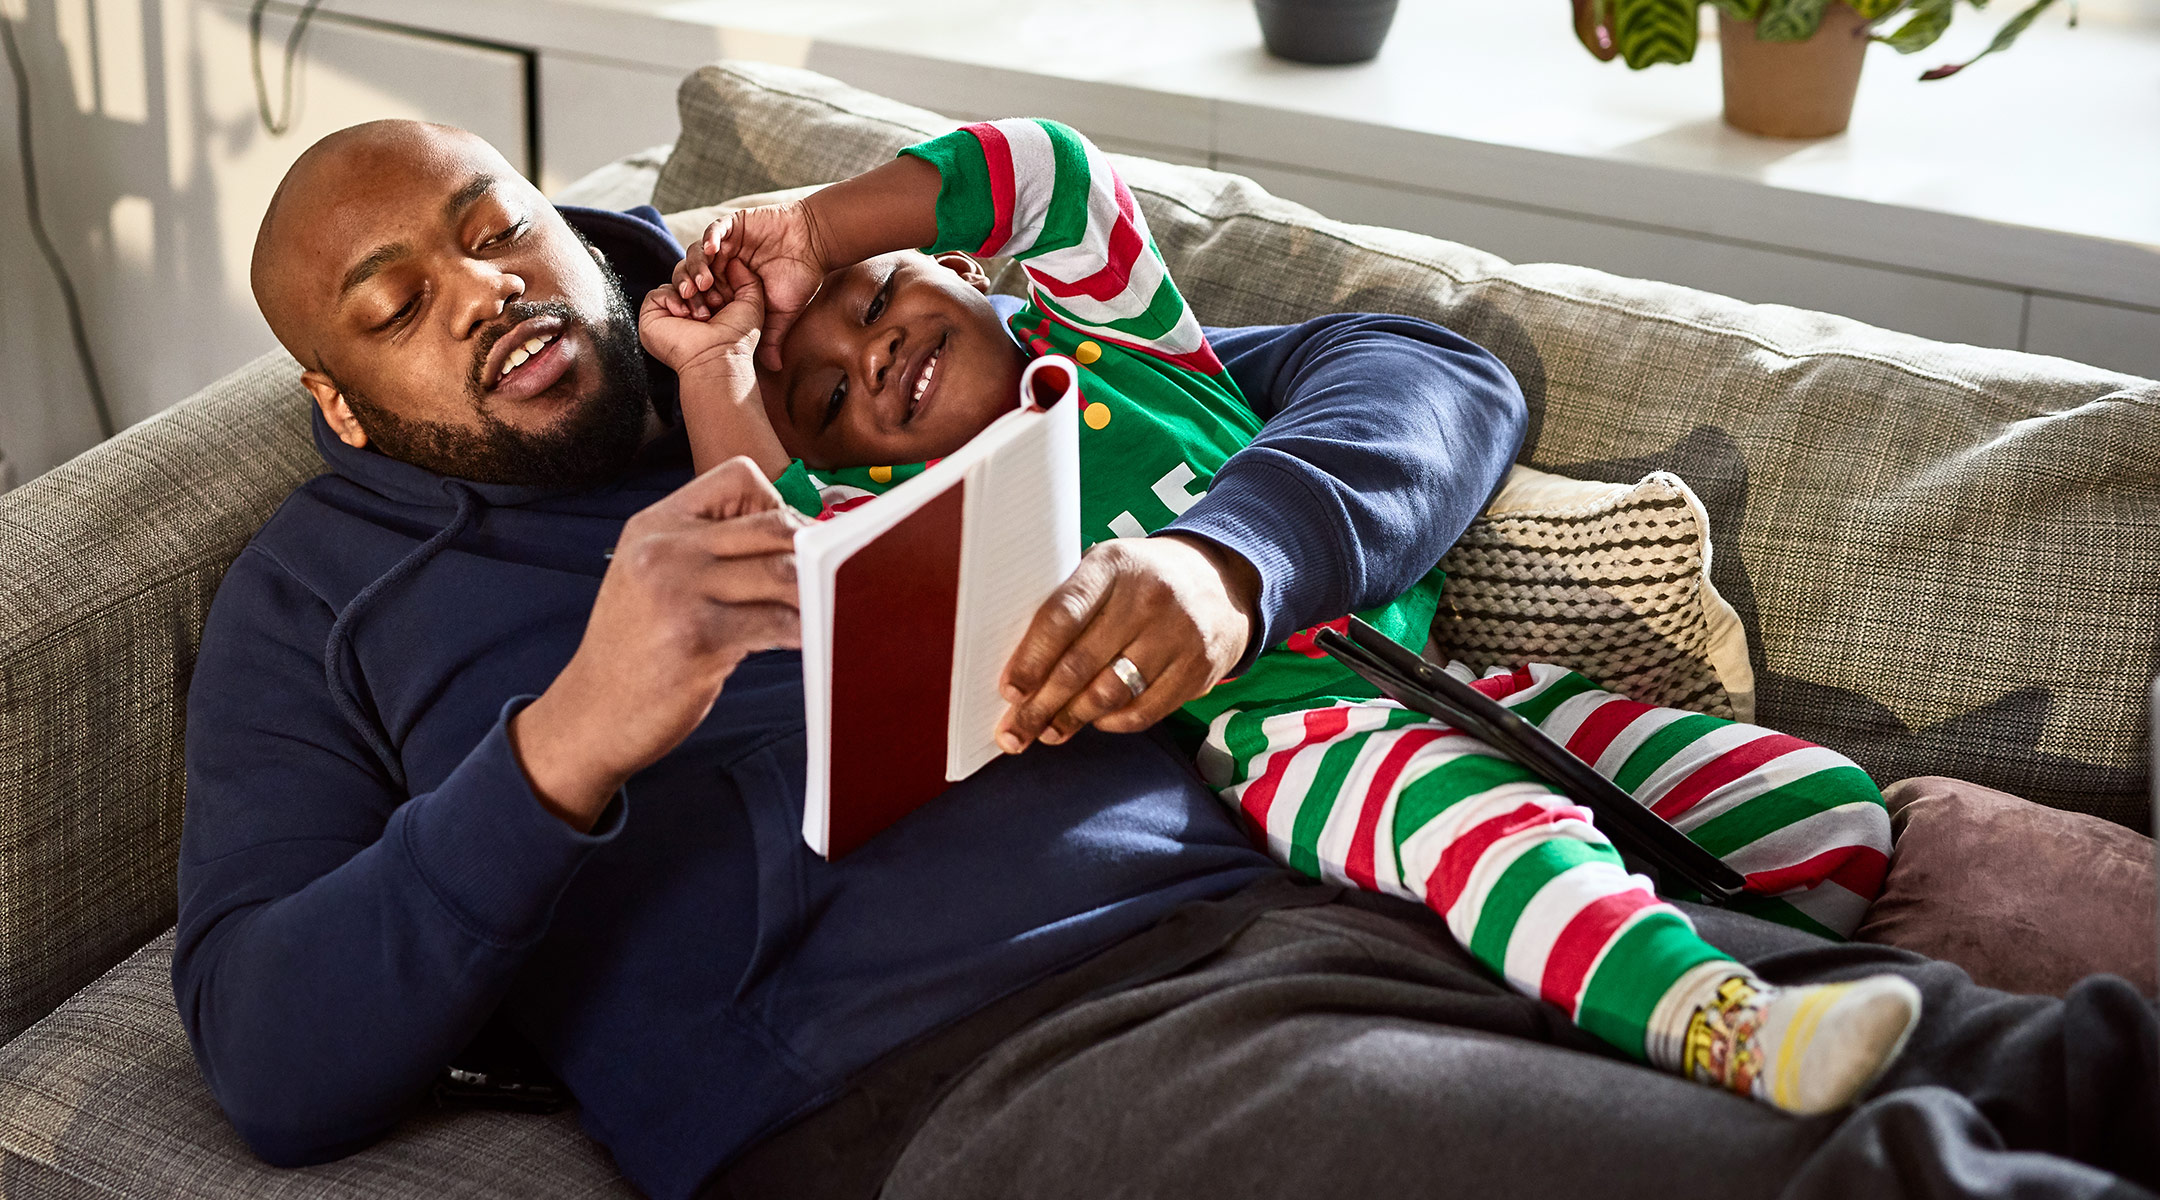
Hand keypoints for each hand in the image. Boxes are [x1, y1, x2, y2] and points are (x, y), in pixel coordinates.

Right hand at [509, 458, 805, 829]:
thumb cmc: (636, 650)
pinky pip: (777, 622)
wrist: (592, 714)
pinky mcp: (699, 639)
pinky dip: (805, 630)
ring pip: (783, 571)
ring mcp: (679, 592)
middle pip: (773, 524)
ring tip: (830, 608)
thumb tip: (800, 541)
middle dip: (814, 550)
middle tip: (831, 577)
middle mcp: (663, 549)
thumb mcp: (654, 577)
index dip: (779, 506)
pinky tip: (811, 639)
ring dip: (818, 592)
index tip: (792, 544)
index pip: (739, 478)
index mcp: (655, 525)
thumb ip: (710, 551)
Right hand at [641, 258, 765, 380]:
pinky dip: (672, 298)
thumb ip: (748, 278)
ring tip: (702, 314)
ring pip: (675, 279)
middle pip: (689, 270)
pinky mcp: (652, 315)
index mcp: (711, 300)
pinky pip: (657, 292)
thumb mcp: (752, 303)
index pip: (707, 270)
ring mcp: (671, 310)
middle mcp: (690, 305)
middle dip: (701, 277)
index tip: (725, 291)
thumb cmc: (736, 338)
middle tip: (713, 297)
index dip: (715, 271)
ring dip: (690, 292)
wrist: (718, 357)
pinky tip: (684, 315)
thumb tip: (734, 261)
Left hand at [675, 205, 829, 370]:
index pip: (701, 295)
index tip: (691, 320)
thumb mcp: (782, 314)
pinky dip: (710, 238)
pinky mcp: (733, 224)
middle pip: (693, 273)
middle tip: (688, 300)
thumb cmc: (800, 278)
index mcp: (727, 284)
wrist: (816, 245)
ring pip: (699, 252)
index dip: (693, 306)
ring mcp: (727, 242)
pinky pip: (715, 229)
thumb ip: (771, 338)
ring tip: (701, 281)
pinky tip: (712, 250)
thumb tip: (774, 368)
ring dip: (696, 266)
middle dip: (688, 286)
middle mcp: (722, 263)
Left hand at [995, 533, 1259, 753]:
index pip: (1062, 616)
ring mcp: (1179, 633)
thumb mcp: (1108, 568)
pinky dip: (1112, 722)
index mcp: (1114, 564)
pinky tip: (1095, 722)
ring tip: (1049, 731)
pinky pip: (1145, 710)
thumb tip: (1022, 672)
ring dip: (1072, 719)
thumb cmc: (1142, 579)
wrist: (1222, 580)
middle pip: (1081, 664)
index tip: (1010, 692)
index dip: (1031, 659)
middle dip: (1041, 704)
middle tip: (1015, 731)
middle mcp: (1149, 596)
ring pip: (1110, 693)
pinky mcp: (1200, 668)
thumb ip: (1070, 605)